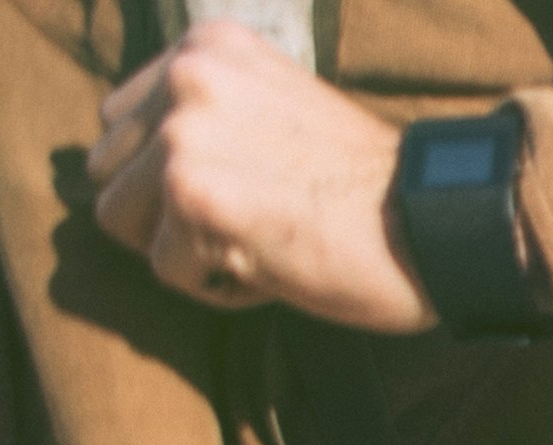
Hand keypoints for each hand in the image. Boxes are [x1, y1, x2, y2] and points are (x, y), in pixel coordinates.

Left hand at [87, 24, 437, 332]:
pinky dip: (220, 288)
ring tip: (263, 243)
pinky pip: (168, 270)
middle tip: (259, 221)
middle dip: (170, 214)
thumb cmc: (373, 191)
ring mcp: (185, 134)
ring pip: (125, 224)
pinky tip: (278, 267)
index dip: (177, 175)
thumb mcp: (280, 112)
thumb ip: (211, 117)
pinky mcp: (194, 195)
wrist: (441, 223)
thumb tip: (140, 171)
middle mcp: (187, 78)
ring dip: (190, 251)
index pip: (123, 123)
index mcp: (208, 48)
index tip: (252, 187)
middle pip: (111, 173)